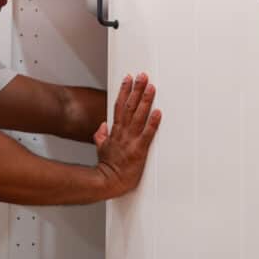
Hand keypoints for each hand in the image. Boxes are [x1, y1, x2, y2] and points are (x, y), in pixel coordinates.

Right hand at [93, 73, 161, 197]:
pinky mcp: (139, 150)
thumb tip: (103, 126)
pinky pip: (147, 134)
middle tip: (143, 76)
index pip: (119, 106)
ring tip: (151, 87)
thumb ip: (101, 136)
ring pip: (139, 116)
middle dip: (136, 89)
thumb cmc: (106, 168)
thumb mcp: (100, 149)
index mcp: (115, 132)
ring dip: (145, 100)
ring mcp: (131, 140)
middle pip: (130, 106)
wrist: (107, 182)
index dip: (124, 91)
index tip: (128, 79)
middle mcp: (123, 133)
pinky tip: (158, 112)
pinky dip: (153, 122)